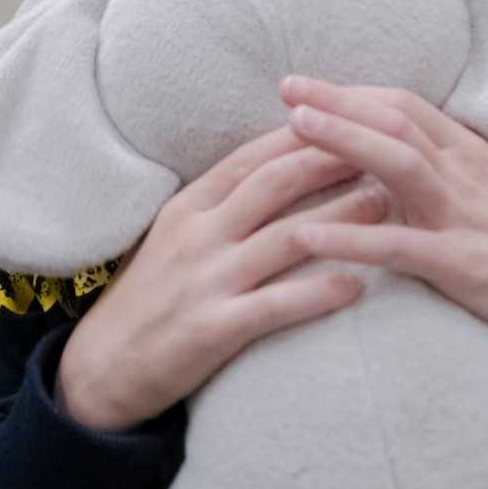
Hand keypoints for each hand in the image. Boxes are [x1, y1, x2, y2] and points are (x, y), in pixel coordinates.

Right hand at [57, 126, 383, 429]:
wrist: (100, 371)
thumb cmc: (152, 299)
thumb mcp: (179, 238)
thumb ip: (225, 206)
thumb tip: (285, 171)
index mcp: (190, 207)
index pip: (253, 157)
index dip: (305, 134)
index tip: (351, 118)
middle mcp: (198, 235)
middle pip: (274, 183)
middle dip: (332, 159)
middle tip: (385, 147)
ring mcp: (205, 281)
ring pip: (285, 237)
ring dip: (341, 217)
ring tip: (387, 204)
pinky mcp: (212, 329)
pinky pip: (275, 306)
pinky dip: (319, 293)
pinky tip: (357, 287)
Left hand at [280, 75, 487, 363]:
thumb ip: (447, 170)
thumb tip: (392, 153)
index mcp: (471, 156)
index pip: (406, 106)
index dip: (355, 92)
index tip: (308, 87)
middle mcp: (467, 175)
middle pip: (396, 121)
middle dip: (338, 101)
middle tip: (286, 87)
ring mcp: (466, 217)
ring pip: (399, 164)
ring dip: (342, 141)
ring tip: (291, 130)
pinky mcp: (465, 265)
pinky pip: (401, 247)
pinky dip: (352, 239)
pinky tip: (308, 236)